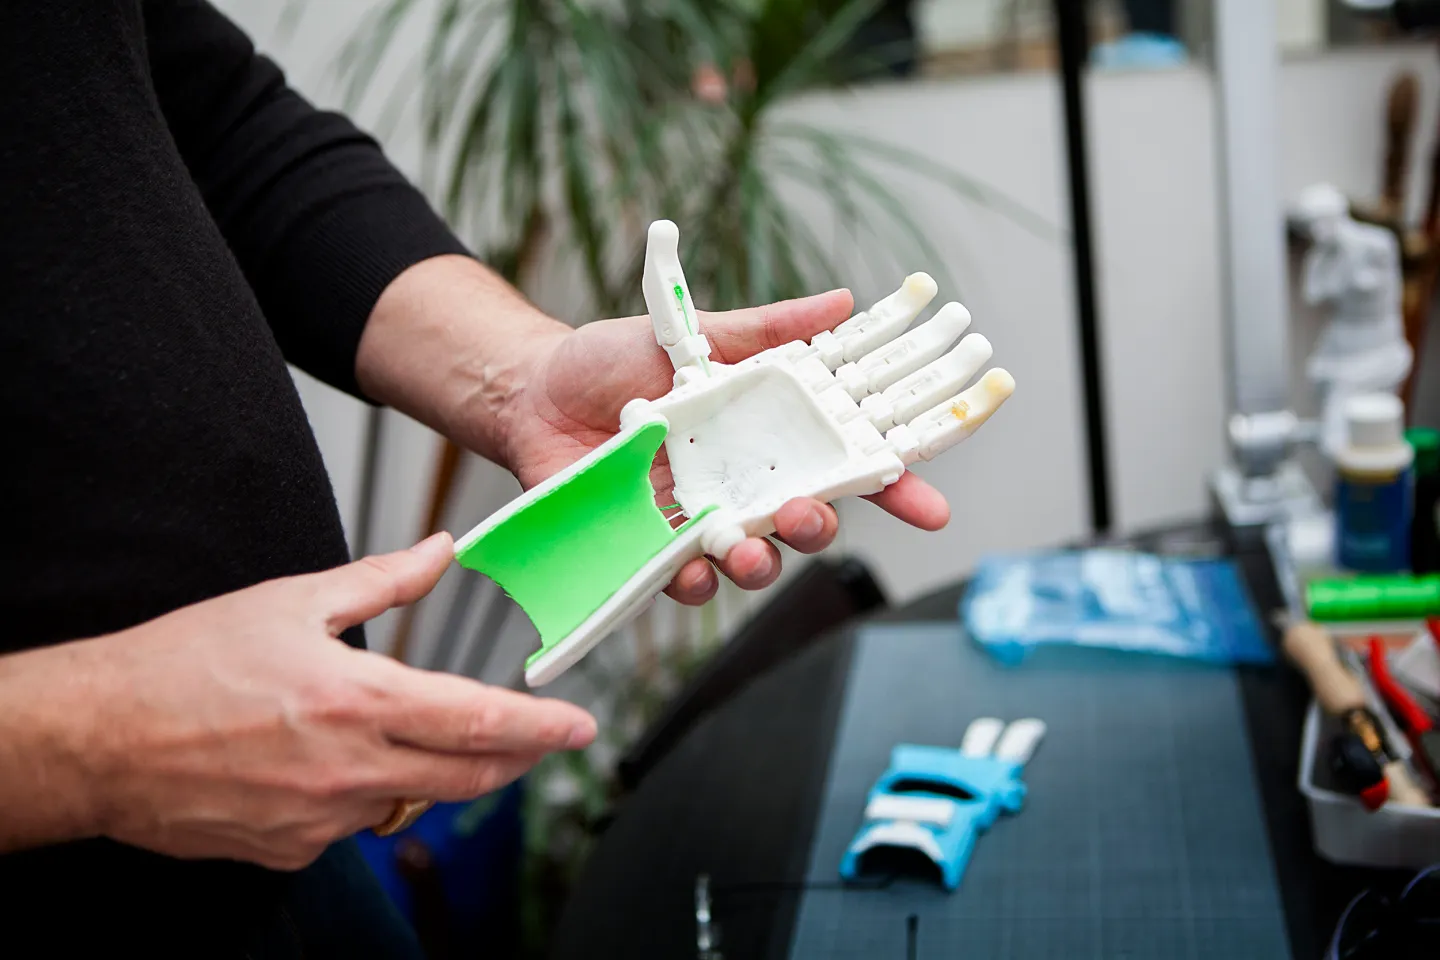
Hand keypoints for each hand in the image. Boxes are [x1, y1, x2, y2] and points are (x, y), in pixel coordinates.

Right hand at [63, 533, 594, 869]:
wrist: (100, 739)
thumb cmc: (187, 664)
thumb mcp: (292, 601)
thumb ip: (382, 581)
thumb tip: (442, 550)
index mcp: (358, 701)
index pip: (479, 721)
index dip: (541, 728)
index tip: (580, 729)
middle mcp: (349, 770)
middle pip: (468, 776)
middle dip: (514, 760)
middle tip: (536, 741)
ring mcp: (321, 820)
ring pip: (411, 800)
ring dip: (430, 772)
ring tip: (408, 735)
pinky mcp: (291, 851)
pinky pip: (354, 825)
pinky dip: (363, 795)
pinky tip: (328, 765)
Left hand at [496, 291, 951, 605]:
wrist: (530, 390)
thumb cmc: (610, 361)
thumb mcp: (688, 335)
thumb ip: (763, 330)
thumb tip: (842, 302)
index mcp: (761, 434)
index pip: (841, 465)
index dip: (891, 488)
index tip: (931, 508)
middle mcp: (739, 481)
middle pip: (803, 521)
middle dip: (817, 529)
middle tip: (809, 517)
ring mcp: (697, 518)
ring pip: (751, 559)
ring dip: (761, 564)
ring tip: (750, 551)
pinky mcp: (649, 547)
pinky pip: (684, 580)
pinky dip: (694, 582)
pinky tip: (692, 569)